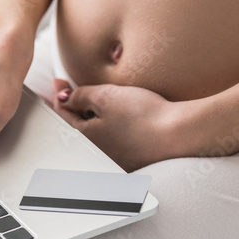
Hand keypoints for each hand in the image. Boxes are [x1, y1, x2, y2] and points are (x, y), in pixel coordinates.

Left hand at [51, 79, 204, 170]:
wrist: (179, 134)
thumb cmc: (144, 116)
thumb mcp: (106, 97)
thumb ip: (81, 96)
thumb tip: (64, 97)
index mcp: (87, 137)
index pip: (64, 114)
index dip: (60, 95)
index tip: (59, 81)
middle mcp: (98, 151)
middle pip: (78, 126)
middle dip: (72, 107)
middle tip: (69, 90)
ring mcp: (117, 157)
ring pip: (96, 133)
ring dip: (91, 117)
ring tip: (93, 101)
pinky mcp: (135, 157)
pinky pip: (114, 140)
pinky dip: (109, 126)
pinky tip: (119, 118)